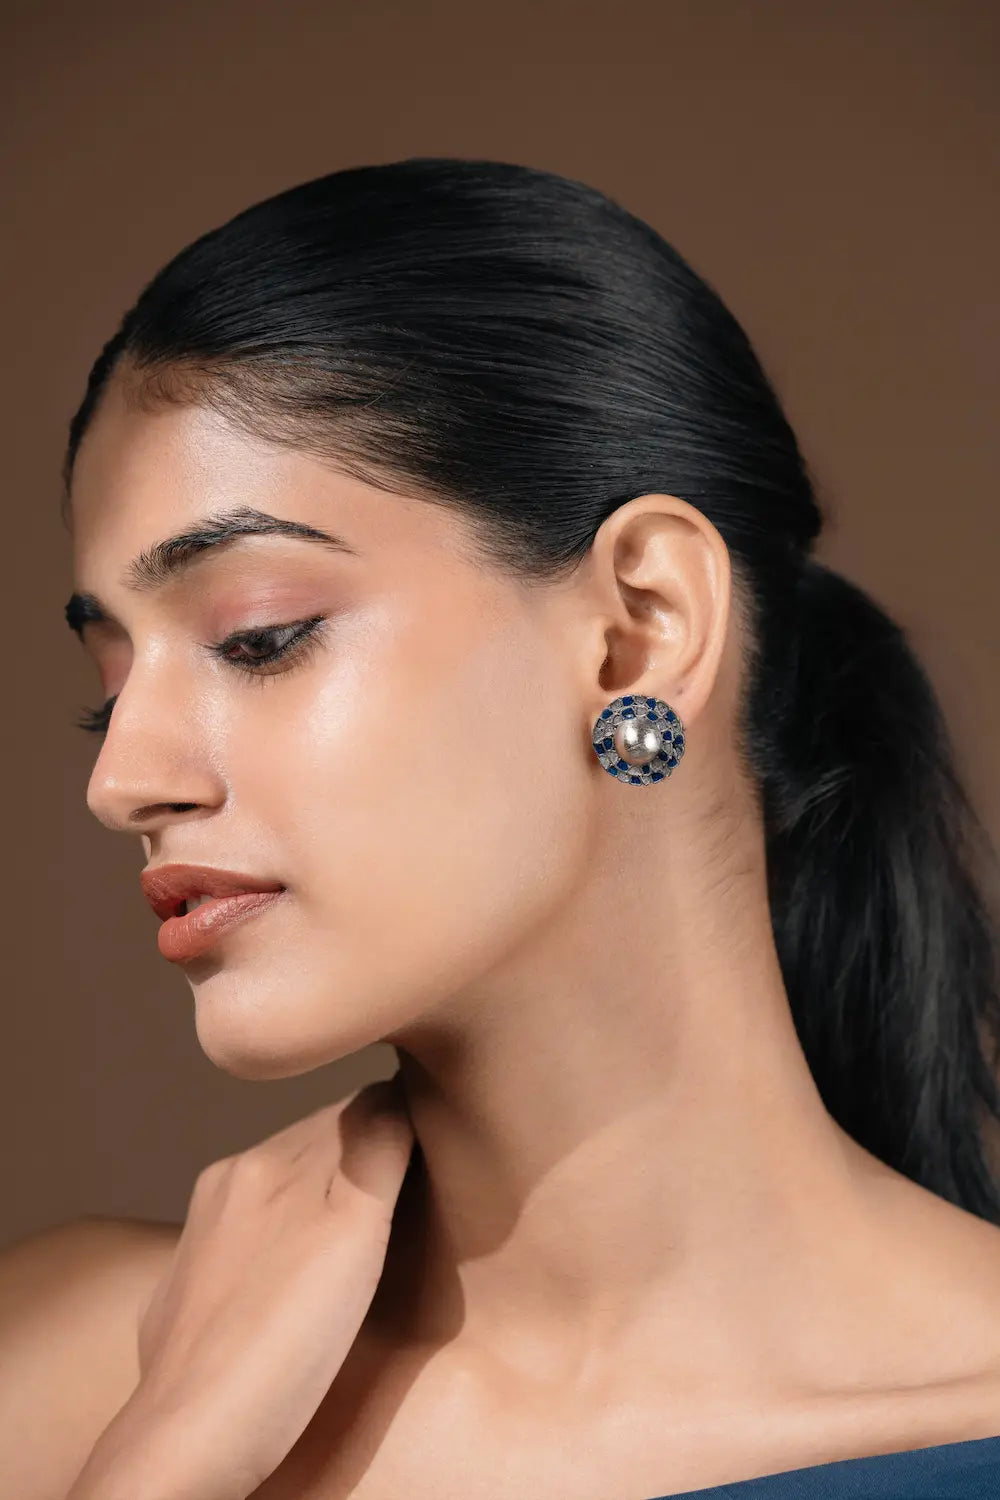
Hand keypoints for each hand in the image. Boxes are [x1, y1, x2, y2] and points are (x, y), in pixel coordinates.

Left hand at [67, 1076, 415, 1499]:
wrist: (191, 1441)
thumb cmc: (284, 1344)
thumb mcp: (352, 1232)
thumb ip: (374, 1149)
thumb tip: (393, 1089)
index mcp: (262, 1160)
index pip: (350, 1110)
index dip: (397, 1127)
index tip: (431, 1157)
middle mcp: (223, 1186)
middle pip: (312, 1152)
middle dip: (356, 1170)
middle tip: (403, 1210)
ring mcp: (198, 1243)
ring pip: (277, 1201)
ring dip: (317, 1214)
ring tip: (356, 1256)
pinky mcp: (184, 1298)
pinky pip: (246, 1254)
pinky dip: (280, 1260)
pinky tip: (296, 1298)